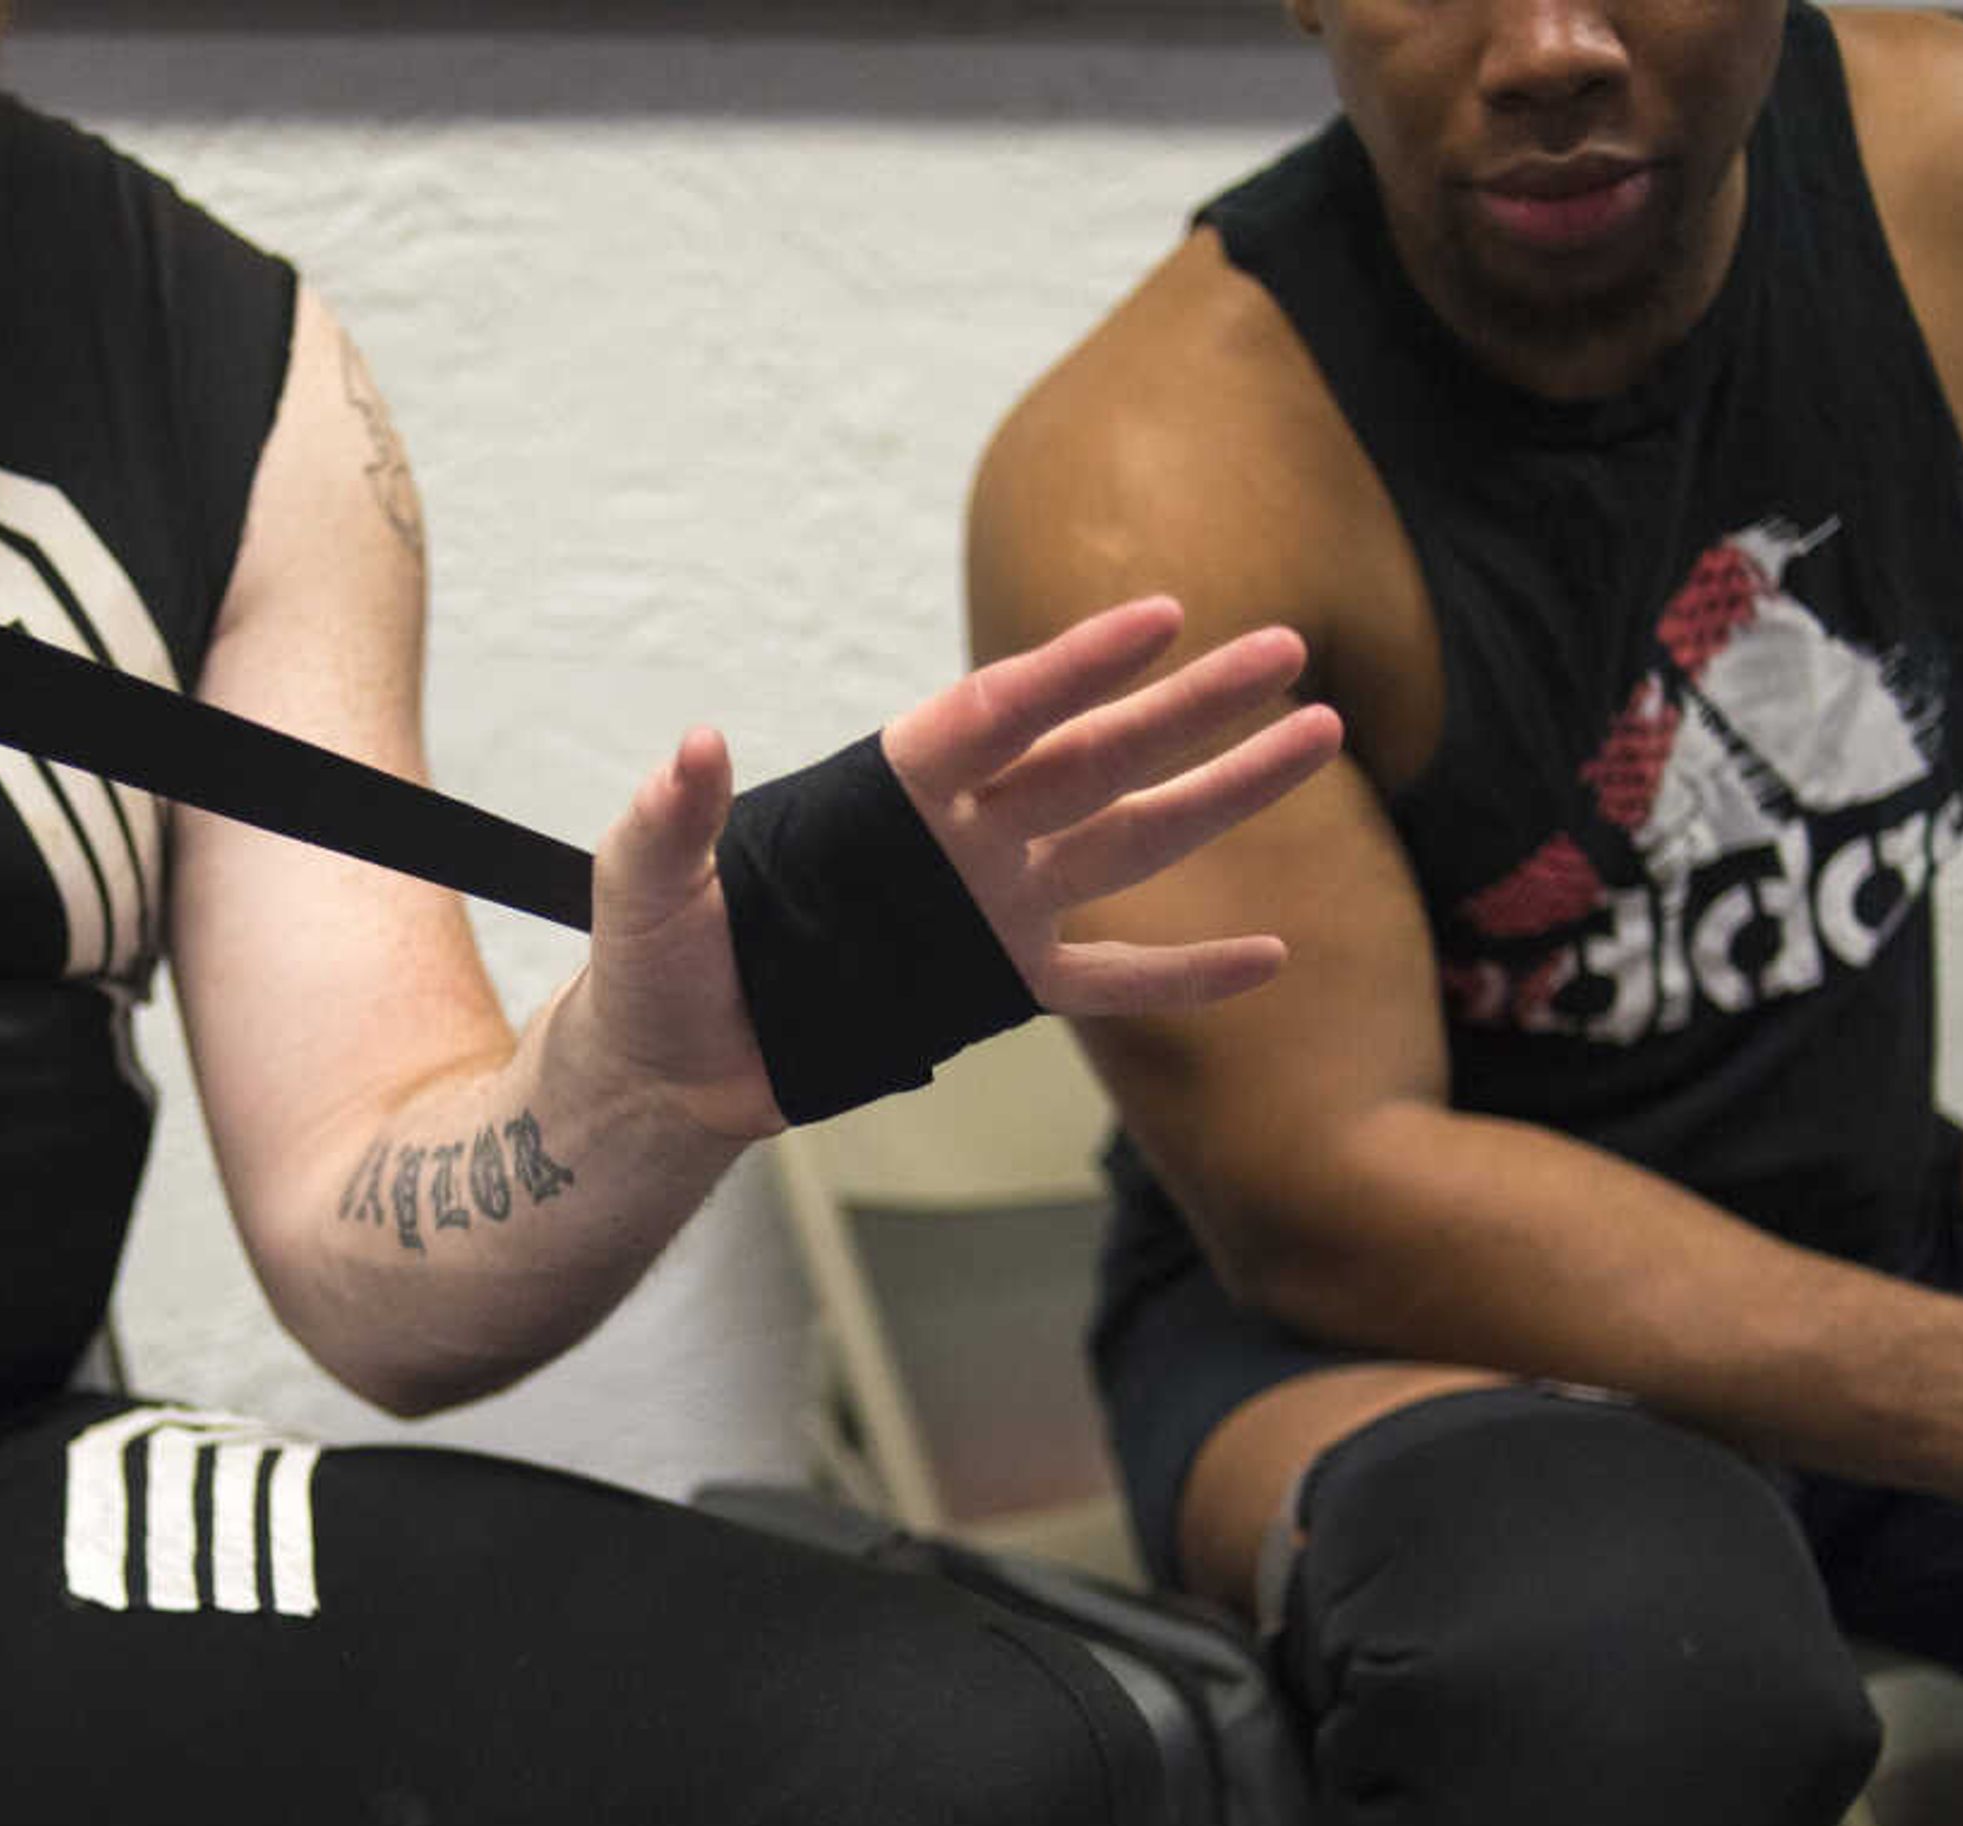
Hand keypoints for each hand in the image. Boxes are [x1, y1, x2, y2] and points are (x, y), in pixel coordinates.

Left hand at [577, 596, 1341, 1137]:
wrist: (670, 1068)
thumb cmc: (654, 966)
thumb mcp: (642, 888)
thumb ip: (671, 820)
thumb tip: (694, 744)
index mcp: (886, 793)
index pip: (998, 714)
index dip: (1077, 668)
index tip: (1160, 619)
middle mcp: (959, 836)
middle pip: (1095, 757)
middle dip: (1189, 709)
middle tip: (1285, 651)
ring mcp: (990, 907)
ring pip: (1129, 842)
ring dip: (1221, 798)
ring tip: (1319, 740)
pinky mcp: (993, 986)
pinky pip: (1109, 981)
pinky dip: (1185, 975)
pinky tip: (1269, 957)